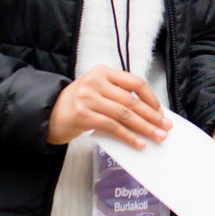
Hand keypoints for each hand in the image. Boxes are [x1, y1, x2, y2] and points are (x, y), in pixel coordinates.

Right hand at [49, 65, 167, 146]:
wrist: (49, 113)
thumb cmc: (78, 103)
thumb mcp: (97, 90)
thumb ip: (118, 95)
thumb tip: (149, 112)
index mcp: (103, 72)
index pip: (134, 82)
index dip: (150, 98)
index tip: (160, 112)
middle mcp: (96, 82)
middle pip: (132, 100)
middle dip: (152, 116)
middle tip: (165, 127)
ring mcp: (88, 98)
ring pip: (124, 114)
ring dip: (144, 128)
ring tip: (157, 137)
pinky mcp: (83, 115)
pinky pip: (112, 127)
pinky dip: (128, 136)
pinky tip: (138, 143)